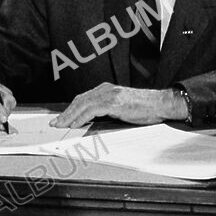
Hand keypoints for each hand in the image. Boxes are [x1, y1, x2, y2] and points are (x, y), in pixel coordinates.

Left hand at [52, 83, 186, 127]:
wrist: (160, 104)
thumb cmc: (144, 108)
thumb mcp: (122, 108)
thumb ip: (107, 110)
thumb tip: (93, 121)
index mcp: (107, 89)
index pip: (83, 98)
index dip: (71, 109)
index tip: (62, 118)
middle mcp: (106, 89)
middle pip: (80, 100)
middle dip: (66, 113)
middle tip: (56, 123)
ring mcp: (109, 95)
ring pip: (83, 104)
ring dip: (70, 116)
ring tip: (62, 125)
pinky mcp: (114, 102)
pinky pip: (92, 110)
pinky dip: (81, 117)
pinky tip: (75, 124)